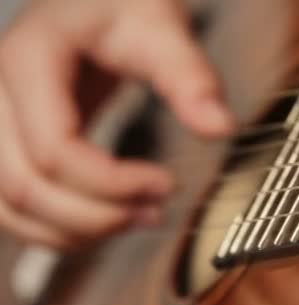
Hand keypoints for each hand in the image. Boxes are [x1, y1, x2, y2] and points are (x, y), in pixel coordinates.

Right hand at [0, 0, 233, 248]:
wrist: (93, 1)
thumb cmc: (122, 5)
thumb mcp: (160, 27)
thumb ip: (190, 76)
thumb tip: (220, 128)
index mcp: (29, 61)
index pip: (55, 150)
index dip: (113, 183)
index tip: (167, 184)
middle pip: (24, 187)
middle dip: (96, 216)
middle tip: (154, 211)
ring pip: (9, 207)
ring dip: (75, 231)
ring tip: (136, 220)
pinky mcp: (10, 143)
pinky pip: (12, 204)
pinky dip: (55, 227)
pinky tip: (105, 219)